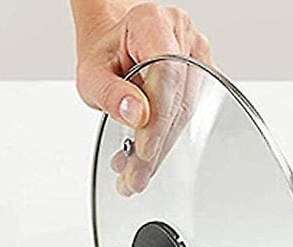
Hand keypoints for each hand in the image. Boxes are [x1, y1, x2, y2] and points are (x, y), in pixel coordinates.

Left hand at [72, 2, 211, 194]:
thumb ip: (109, 93)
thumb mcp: (91, 74)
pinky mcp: (202, 75)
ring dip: (162, 148)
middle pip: (179, 97)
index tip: (144, 151)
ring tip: (136, 174)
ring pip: (187, 110)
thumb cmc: (105, 55)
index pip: (166, 72)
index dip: (158, 117)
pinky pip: (191, 112)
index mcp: (152, 22)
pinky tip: (150, 159)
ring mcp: (196, 54)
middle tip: (135, 178)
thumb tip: (137, 115)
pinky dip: (168, 140)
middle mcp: (180, 34)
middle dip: (156, 145)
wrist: (115, 46)